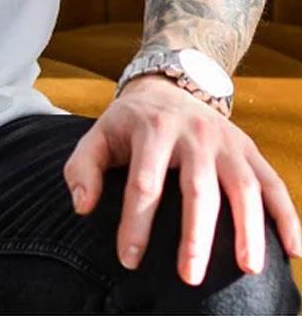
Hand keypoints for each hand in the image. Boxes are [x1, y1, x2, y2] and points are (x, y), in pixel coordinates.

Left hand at [62, 74, 301, 285]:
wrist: (168, 87)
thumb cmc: (130, 124)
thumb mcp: (98, 135)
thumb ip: (83, 168)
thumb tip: (82, 208)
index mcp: (152, 128)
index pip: (144, 183)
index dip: (135, 224)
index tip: (128, 259)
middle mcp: (194, 133)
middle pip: (198, 187)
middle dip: (195, 234)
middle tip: (189, 276)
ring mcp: (226, 141)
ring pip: (244, 186)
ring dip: (249, 228)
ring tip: (248, 268)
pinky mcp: (249, 150)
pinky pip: (274, 183)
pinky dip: (288, 216)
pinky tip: (293, 251)